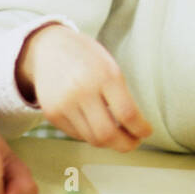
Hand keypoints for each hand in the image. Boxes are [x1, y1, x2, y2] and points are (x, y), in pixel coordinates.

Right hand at [17, 24, 152, 151]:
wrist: (48, 48)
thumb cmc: (86, 57)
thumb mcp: (109, 66)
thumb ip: (121, 94)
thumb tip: (134, 126)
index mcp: (104, 75)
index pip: (127, 114)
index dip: (141, 129)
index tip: (146, 131)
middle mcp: (82, 91)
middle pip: (108, 134)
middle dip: (126, 144)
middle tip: (134, 141)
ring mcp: (64, 104)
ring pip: (92, 139)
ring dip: (109, 141)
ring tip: (116, 134)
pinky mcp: (51, 114)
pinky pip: (77, 135)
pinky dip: (90, 135)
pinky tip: (95, 124)